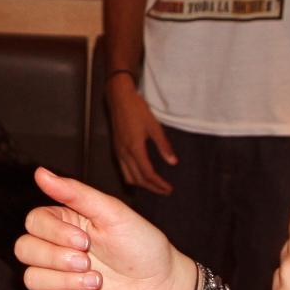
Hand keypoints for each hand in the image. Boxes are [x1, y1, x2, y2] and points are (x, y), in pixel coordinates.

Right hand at [16, 167, 196, 289]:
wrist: (162, 288)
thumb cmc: (141, 245)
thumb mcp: (112, 213)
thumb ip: (75, 193)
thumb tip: (40, 172)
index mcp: (64, 223)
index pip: (33, 222)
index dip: (53, 233)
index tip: (86, 240)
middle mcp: (55, 249)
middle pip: (24, 249)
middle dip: (56, 258)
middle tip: (88, 262)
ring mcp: (56, 278)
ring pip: (30, 278)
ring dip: (63, 281)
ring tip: (95, 283)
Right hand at [107, 78, 176, 194]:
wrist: (119, 98)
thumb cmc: (137, 109)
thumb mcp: (154, 126)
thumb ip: (164, 146)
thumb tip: (173, 162)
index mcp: (135, 148)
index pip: (147, 174)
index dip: (159, 184)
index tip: (169, 188)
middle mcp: (124, 153)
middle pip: (138, 179)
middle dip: (152, 188)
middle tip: (165, 191)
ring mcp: (118, 152)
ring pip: (128, 177)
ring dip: (141, 184)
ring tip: (154, 186)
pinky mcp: (116, 149)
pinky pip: (123, 170)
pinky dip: (133, 177)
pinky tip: (141, 175)